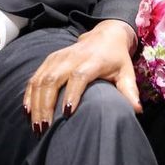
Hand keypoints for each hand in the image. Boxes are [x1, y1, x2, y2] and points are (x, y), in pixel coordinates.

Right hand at [23, 20, 139, 131]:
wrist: (105, 35)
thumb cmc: (116, 58)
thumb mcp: (126, 72)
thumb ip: (129, 90)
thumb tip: (136, 110)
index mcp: (92, 60)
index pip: (79, 76)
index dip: (72, 94)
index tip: (67, 114)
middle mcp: (72, 57)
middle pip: (53, 79)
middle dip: (46, 105)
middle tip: (44, 129)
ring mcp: (58, 57)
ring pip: (41, 79)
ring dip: (36, 103)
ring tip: (36, 126)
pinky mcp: (50, 59)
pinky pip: (35, 77)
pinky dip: (29, 94)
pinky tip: (27, 111)